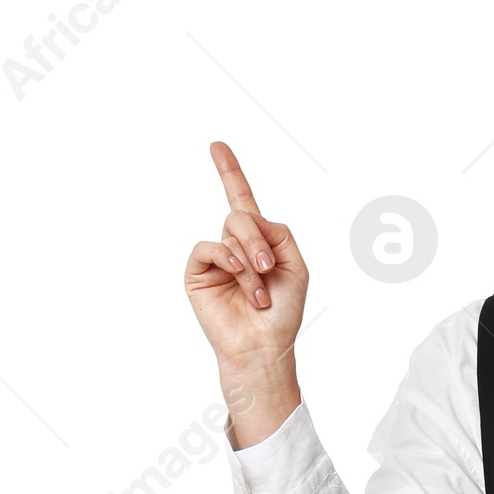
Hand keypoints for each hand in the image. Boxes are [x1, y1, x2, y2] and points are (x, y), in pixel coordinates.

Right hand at [183, 141, 307, 442]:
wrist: (263, 347)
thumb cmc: (282, 314)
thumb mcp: (295, 266)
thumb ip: (279, 232)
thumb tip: (250, 219)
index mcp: (258, 242)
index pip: (242, 200)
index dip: (230, 172)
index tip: (216, 146)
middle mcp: (234, 245)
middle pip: (243, 215)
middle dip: (258, 240)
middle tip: (268, 270)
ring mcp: (215, 258)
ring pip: (231, 232)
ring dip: (250, 261)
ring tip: (258, 293)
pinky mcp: (198, 272)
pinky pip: (209, 247)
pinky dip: (228, 260)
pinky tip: (239, 278)